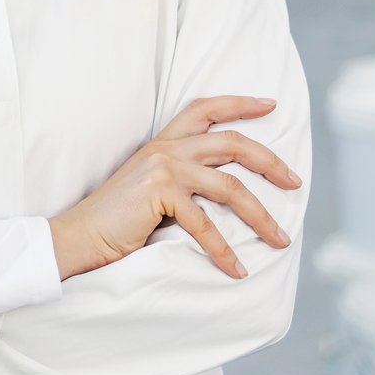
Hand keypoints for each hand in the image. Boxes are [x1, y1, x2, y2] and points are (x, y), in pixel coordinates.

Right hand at [49, 95, 300, 281]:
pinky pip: (206, 224)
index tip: (270, 105)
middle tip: (295, 183)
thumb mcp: (151, 187)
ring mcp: (164, 168)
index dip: (240, 104)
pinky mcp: (160, 193)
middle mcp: (167, 148)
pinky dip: (224, 251)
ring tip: (280, 239)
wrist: (79, 235)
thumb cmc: (116, 220)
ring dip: (261, 216)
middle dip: (270, 162)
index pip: (205, 108)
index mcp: (164, 143)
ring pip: (231, 186)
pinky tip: (236, 270)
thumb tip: (226, 193)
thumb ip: (182, 179)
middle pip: (233, 143)